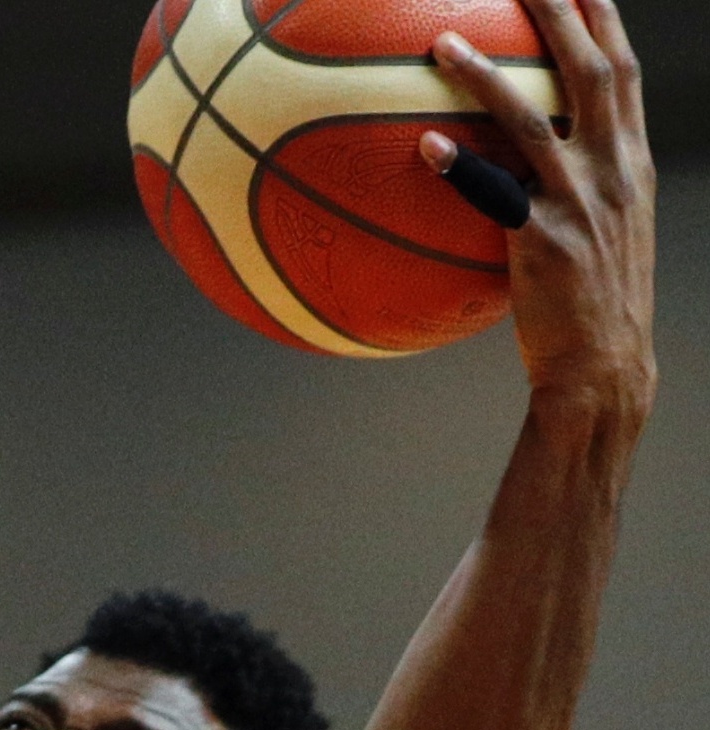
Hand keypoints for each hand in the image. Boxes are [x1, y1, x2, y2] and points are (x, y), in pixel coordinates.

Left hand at [425, 0, 654, 407]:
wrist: (604, 367)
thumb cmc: (589, 310)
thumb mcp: (600, 237)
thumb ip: (572, 193)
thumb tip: (521, 175)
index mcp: (631, 161)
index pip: (624, 71)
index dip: (604, 20)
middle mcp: (614, 168)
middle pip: (590, 69)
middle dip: (559, 14)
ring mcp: (580, 201)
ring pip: (531, 119)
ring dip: (486, 76)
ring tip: (442, 43)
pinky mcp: (544, 241)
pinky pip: (494, 196)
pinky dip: (461, 168)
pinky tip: (424, 145)